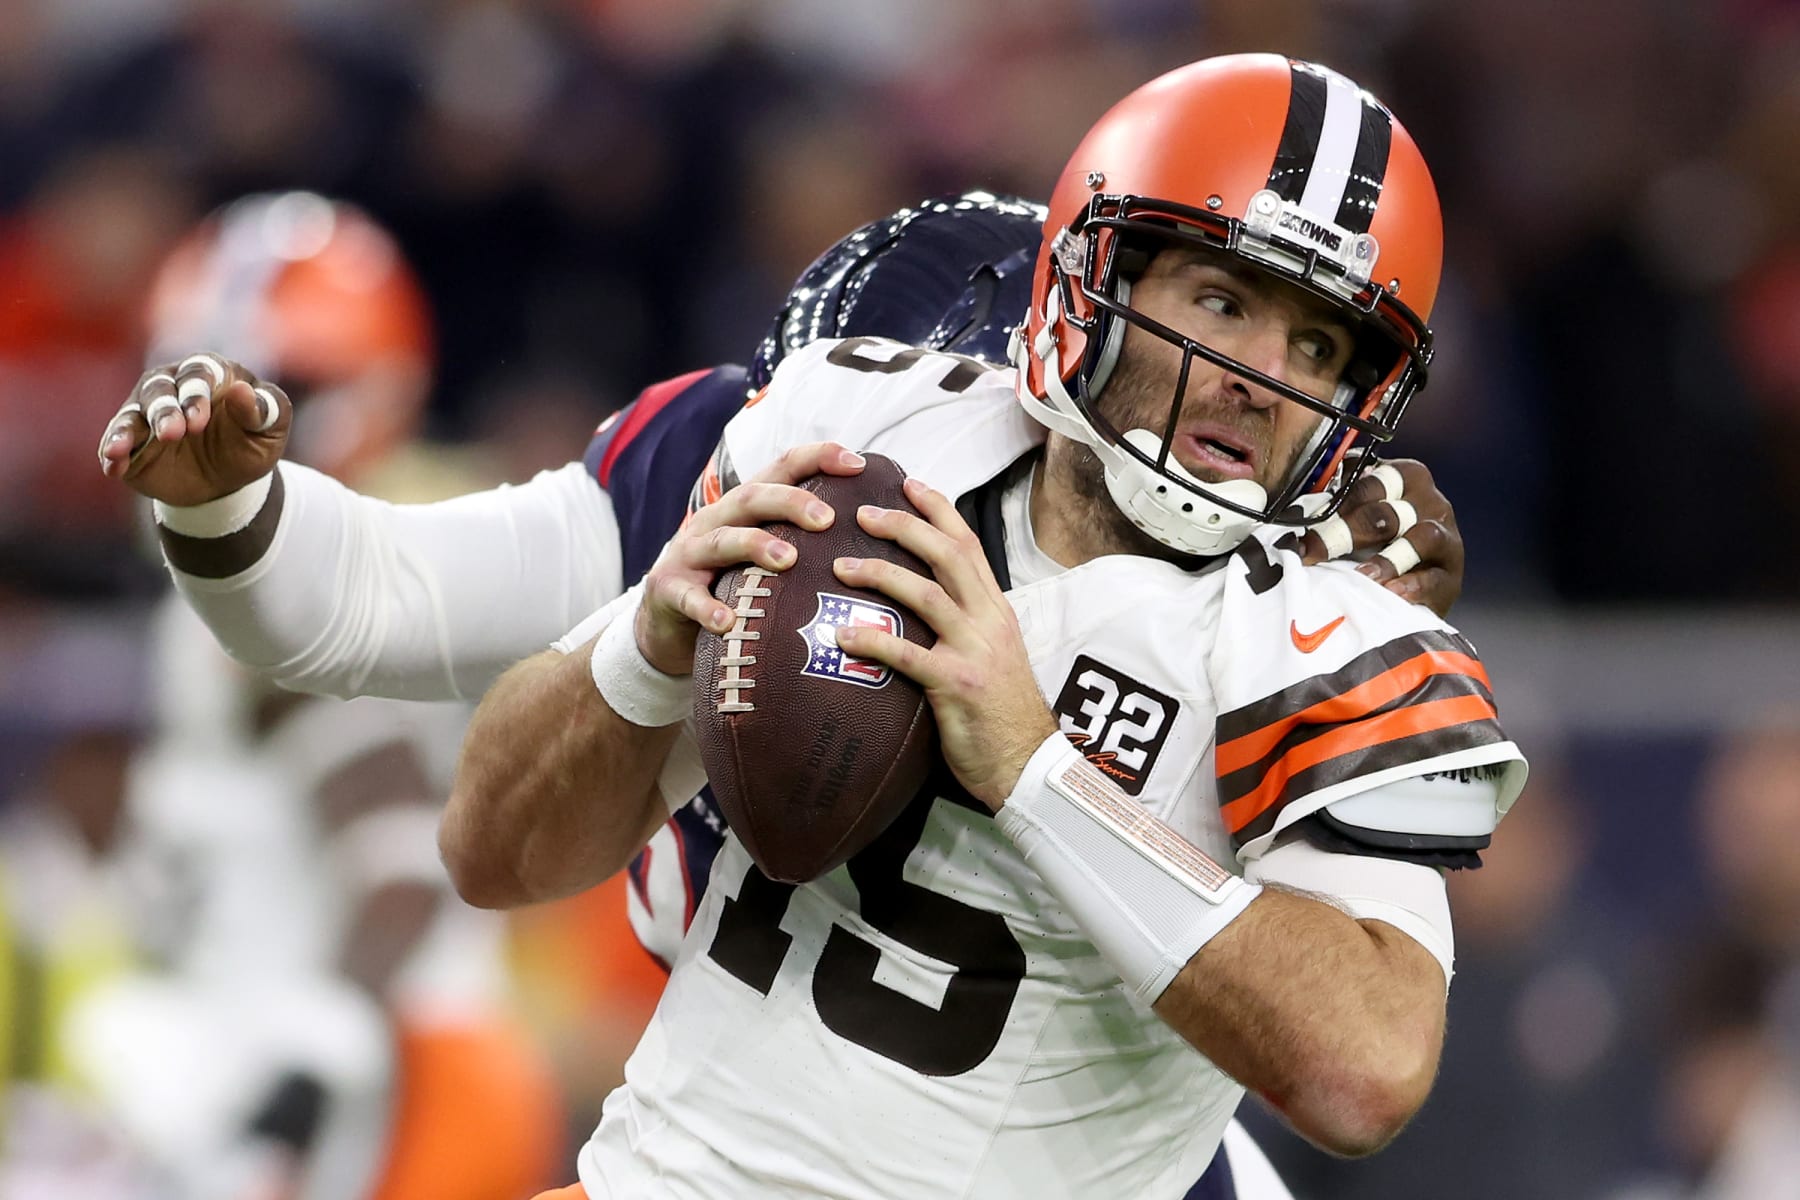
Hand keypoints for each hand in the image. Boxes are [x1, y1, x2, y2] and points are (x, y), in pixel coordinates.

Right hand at [97, 352, 292, 506]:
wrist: (228, 481)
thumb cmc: (251, 444)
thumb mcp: (270, 430)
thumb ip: (266, 409)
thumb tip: (243, 390)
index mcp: (210, 373)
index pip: (199, 373)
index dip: (196, 394)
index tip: (199, 420)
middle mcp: (171, 385)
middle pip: (160, 389)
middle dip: (164, 411)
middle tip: (172, 433)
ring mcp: (146, 411)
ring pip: (132, 413)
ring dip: (127, 430)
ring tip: (121, 449)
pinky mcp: (130, 440)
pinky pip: (115, 442)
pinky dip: (112, 452)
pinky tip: (112, 467)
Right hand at [636, 442, 864, 674]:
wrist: (667, 620)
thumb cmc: (732, 582)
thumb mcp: (765, 555)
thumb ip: (808, 542)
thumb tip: (879, 540)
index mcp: (747, 507)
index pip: (783, 468)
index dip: (819, 458)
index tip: (859, 464)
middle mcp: (718, 520)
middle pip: (753, 497)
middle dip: (791, 502)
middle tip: (827, 519)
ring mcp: (690, 552)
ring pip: (723, 540)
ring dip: (756, 545)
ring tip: (788, 560)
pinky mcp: (670, 589)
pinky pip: (689, 597)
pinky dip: (707, 608)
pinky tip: (727, 622)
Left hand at [832, 475, 1059, 810]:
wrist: (1026, 764)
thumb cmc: (1000, 713)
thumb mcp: (991, 655)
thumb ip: (962, 625)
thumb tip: (918, 602)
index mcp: (996, 608)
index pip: (967, 544)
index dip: (938, 510)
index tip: (908, 484)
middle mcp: (989, 620)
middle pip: (947, 555)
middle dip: (903, 526)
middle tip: (862, 513)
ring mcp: (975, 650)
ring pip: (926, 595)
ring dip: (879, 575)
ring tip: (839, 568)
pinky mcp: (958, 685)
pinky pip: (909, 655)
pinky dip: (873, 641)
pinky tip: (841, 636)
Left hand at [1300, 457, 1462, 617]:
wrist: (1411, 587)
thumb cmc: (1377, 544)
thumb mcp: (1357, 517)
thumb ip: (1336, 504)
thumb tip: (1296, 504)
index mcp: (1405, 477)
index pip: (1371, 482)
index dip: (1336, 504)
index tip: (1303, 528)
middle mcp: (1430, 502)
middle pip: (1388, 511)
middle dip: (1346, 532)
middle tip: (1314, 553)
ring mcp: (1446, 537)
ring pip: (1421, 537)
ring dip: (1387, 558)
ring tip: (1362, 576)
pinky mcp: (1452, 575)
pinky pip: (1435, 577)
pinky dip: (1412, 585)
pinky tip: (1390, 593)